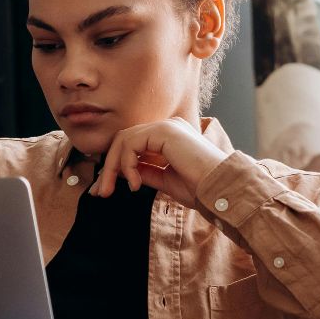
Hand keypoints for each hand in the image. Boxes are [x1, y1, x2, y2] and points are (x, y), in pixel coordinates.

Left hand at [89, 118, 228, 208]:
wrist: (219, 190)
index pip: (131, 146)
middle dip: (108, 168)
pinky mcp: (164, 131)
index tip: (102, 190)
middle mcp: (167, 128)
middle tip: (100, 192)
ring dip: (112, 168)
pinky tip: (136, 183)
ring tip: (111, 190)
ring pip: (123, 141)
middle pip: (123, 141)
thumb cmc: (199, 188)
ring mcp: (166, 126)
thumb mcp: (163, 180)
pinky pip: (130, 144)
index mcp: (169, 138)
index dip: (113, 167)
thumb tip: (117, 173)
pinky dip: (126, 165)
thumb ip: (142, 172)